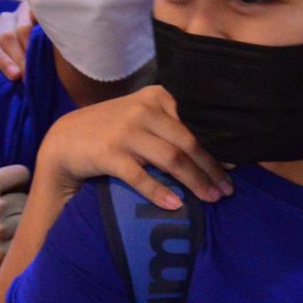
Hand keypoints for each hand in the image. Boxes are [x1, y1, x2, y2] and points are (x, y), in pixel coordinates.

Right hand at [0, 141, 31, 294]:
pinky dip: (16, 244)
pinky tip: (4, 244)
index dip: (15, 180)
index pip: (21, 174)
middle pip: (27, 199)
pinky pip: (21, 243)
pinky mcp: (0, 255)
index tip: (8, 188)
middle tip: (6, 211)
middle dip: (17, 202)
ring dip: (20, 223)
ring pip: (27, 221)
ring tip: (6, 227)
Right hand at [38, 86, 231, 209]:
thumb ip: (172, 123)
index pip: (195, 123)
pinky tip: (175, 205)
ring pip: (171, 159)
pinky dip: (159, 192)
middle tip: (227, 190)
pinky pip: (140, 177)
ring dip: (195, 182)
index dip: (217, 147)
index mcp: (157, 96)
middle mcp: (143, 110)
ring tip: (210, 199)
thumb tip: (216, 149)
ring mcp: (126, 132)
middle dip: (212, 169)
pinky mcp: (109, 153)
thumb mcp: (142, 115)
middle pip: (188, 143)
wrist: (67, 139)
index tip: (235, 167)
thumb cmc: (113, 129)